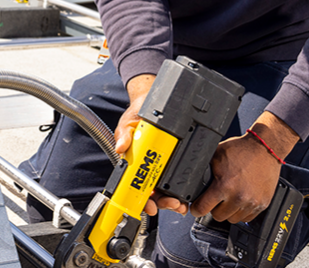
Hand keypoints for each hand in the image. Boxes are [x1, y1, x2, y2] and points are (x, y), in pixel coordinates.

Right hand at [115, 75, 188, 216]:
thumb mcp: (127, 124)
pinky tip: (188, 194)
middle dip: (162, 203)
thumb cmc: (137, 115)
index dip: (141, 200)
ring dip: (174, 200)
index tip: (149, 206)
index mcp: (134, 163)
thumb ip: (124, 135)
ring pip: (167, 190)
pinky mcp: (176, 159)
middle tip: (172, 204)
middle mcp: (148, 166)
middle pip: (154, 193)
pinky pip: (180, 177)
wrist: (151, 101)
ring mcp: (162, 164)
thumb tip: (121, 147)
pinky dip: (184, 188)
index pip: (135, 187)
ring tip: (181, 203)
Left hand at [191, 112, 299, 222]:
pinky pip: (247, 218)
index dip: (196, 208)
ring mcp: (252, 203)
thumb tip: (192, 178)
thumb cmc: (241, 150)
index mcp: (224, 185)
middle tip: (216, 199)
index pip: (202, 209)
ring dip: (228, 211)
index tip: (196, 207)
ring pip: (233, 219)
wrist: (265, 148)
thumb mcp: (216, 155)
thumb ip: (204, 170)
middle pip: (217, 217)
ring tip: (229, 198)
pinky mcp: (262, 205)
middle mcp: (238, 197)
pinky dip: (242, 212)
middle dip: (214, 208)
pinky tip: (240, 200)